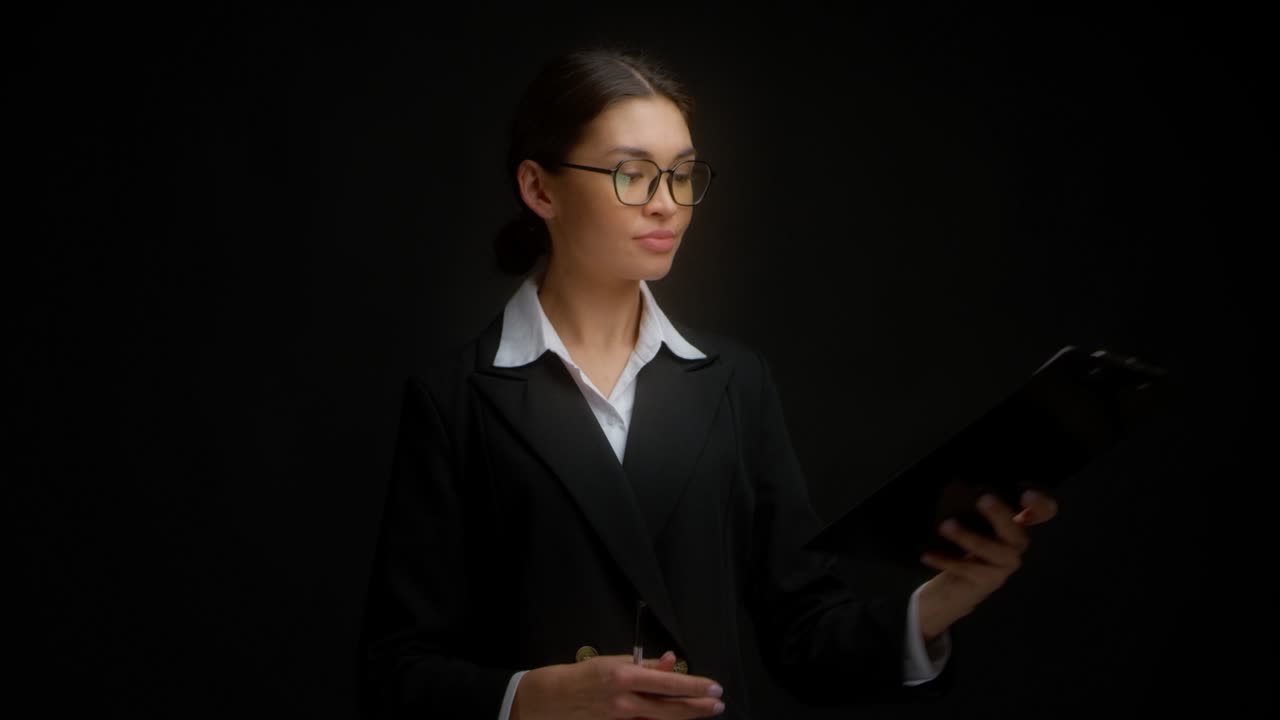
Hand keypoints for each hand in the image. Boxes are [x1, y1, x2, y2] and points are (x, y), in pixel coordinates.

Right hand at [511, 650, 725, 719]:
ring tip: (702, 712)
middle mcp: (625, 701)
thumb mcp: (613, 661)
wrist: (549, 700)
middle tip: (717, 706)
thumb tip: (672, 662)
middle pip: (671, 710)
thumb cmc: (582, 676)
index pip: (670, 684)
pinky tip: (672, 717)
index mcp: (624, 676)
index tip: (715, 689)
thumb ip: (644, 665)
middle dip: (698, 708)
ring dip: (684, 717)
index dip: (696, 687)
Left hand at [916, 489, 1059, 641]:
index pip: (1043, 512)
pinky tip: (927, 554)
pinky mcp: (988, 581)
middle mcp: (1015, 544)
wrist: (956, 587)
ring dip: (969, 537)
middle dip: (1001, 515)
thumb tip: (956, 482)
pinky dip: (946, 560)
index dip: (1040, 504)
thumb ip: (972, 502)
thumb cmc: (965, 544)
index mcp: (1015, 523)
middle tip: (983, 499)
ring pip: (992, 551)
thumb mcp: (970, 519)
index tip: (1025, 494)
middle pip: (1018, 532)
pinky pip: (968, 569)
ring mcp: (1004, 565)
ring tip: (946, 526)